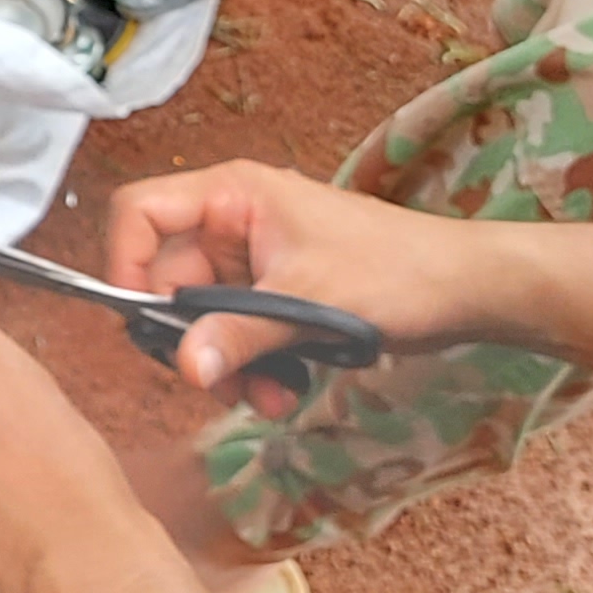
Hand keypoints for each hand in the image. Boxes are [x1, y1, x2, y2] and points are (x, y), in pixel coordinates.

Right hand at [103, 160, 510, 404]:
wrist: (466, 290)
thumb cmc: (395, 271)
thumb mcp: (308, 303)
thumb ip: (240, 335)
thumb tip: (184, 368)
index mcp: (232, 195)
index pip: (141, 212)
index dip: (125, 261)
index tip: (140, 321)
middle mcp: (234, 222)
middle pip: (169, 279)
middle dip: (193, 340)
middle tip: (219, 384)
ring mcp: (255, 259)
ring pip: (204, 317)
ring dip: (227, 364)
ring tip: (268, 397)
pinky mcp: (277, 292)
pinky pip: (239, 331)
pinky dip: (252, 364)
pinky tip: (285, 389)